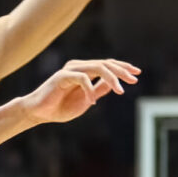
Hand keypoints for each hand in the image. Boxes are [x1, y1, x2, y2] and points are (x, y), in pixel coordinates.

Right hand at [21, 59, 140, 123]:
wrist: (40, 113)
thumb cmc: (62, 106)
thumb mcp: (87, 99)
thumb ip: (99, 89)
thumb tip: (114, 84)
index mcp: (85, 71)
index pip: (108, 64)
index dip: (123, 68)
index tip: (137, 74)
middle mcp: (79, 67)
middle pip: (106, 63)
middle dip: (122, 71)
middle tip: (134, 80)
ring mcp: (70, 70)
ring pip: (97, 67)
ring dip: (111, 78)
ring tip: (120, 90)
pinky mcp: (61, 76)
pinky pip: (82, 78)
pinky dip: (90, 90)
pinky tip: (92, 102)